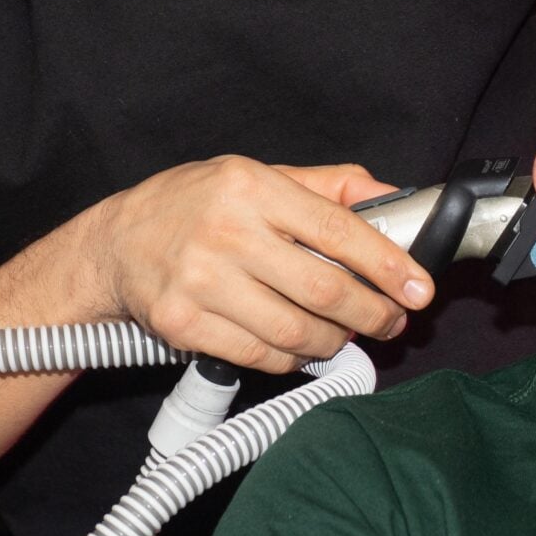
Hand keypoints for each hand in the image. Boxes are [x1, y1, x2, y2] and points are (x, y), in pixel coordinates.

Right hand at [95, 158, 433, 372]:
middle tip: (390, 321)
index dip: (388, 265)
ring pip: (295, 332)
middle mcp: (226, 232)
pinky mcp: (184, 324)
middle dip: (371, 314)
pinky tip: (298, 347)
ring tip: (343, 334)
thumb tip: (393, 196)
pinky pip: (260, 356)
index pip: (338, 230)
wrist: (115, 244)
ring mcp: (201, 282)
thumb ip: (327, 185)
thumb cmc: (195, 205)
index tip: (419, 289)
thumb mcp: (257, 176)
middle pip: (323, 289)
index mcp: (251, 187)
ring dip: (333, 342)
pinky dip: (291, 360)